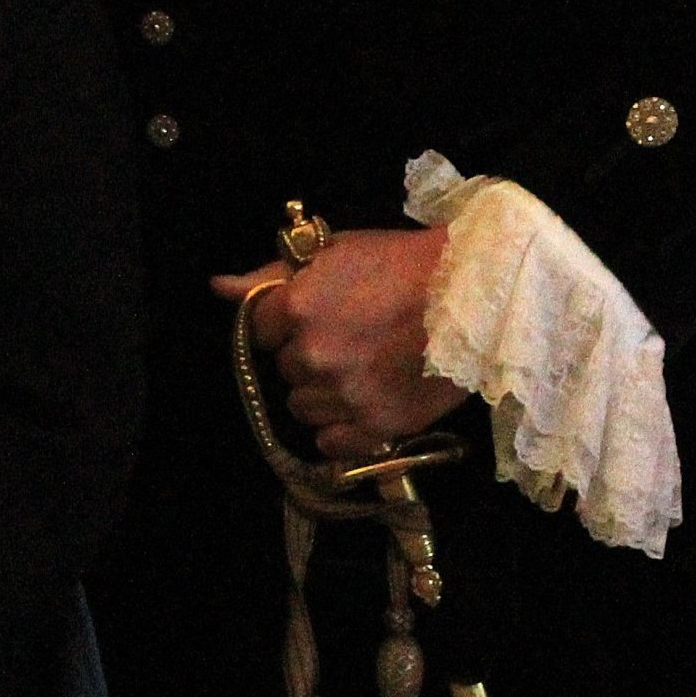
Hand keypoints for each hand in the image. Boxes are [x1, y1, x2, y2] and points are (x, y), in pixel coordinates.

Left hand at [213, 227, 466, 461]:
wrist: (477, 293)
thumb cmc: (403, 263)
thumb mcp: (333, 254)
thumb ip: (270, 276)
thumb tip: (219, 288)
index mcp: (297, 308)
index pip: (260, 331)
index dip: (284, 324)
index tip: (313, 317)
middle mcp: (315, 356)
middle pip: (285, 370)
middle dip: (306, 357)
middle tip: (348, 340)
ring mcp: (346, 394)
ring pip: (304, 407)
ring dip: (323, 394)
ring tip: (361, 370)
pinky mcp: (379, 425)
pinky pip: (332, 442)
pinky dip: (342, 429)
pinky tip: (364, 404)